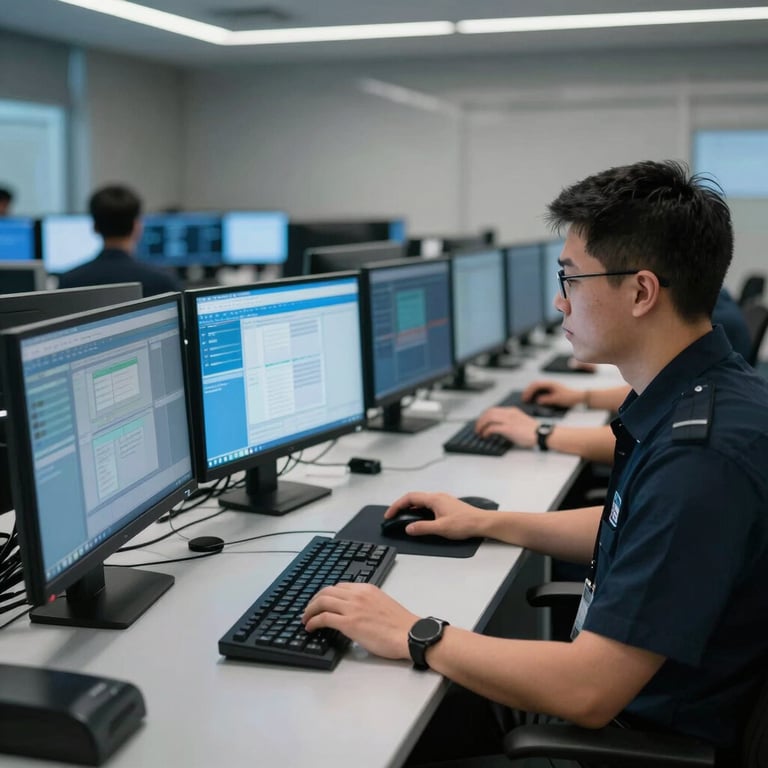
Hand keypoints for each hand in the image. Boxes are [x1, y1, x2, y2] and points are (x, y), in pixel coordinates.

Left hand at [302, 583, 417, 659]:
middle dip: (314, 600)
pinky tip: (310, 627)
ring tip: (306, 618)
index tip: (321, 602)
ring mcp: (352, 608)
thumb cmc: (401, 625)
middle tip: (309, 609)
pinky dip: (313, 621)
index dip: (326, 594)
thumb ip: (367, 603)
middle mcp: (358, 594)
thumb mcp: (382, 604)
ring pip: (322, 601)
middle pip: (327, 591)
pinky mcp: (349, 623)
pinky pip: (323, 618)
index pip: (339, 586)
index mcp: (366, 588)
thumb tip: (355, 611)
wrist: (409, 634)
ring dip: (310, 610)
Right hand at [384, 491, 488, 539]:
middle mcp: (437, 497)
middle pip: (414, 498)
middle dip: (401, 507)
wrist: (482, 523)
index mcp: (434, 499)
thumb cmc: (465, 523)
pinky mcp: (446, 506)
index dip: (396, 506)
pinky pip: (428, 505)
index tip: (389, 515)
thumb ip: (422, 528)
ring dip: (410, 509)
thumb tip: (409, 528)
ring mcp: (442, 501)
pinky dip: (419, 511)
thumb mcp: (441, 528)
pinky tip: (420, 520)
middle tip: (393, 517)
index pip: (409, 498)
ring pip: (421, 502)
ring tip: (403, 519)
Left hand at [475, 406, 537, 447]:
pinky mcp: (509, 429)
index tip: (481, 422)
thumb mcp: (519, 421)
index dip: (484, 416)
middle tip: (477, 428)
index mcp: (512, 411)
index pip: (493, 410)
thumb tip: (498, 427)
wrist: (541, 434)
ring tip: (479, 432)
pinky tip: (485, 435)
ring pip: (489, 418)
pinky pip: (493, 427)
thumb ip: (509, 421)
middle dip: (480, 420)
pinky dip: (486, 431)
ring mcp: (509, 420)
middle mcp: (509, 414)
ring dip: (481, 425)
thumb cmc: (532, 431)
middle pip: (489, 412)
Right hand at [522, 380, 585, 407]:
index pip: (536, 385)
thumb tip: (538, 400)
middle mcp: (550, 384)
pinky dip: (536, 395)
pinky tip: (534, 400)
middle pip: (535, 385)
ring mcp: (550, 387)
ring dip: (531, 393)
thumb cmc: (570, 397)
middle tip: (524, 399)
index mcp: (550, 384)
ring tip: (527, 400)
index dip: (529, 391)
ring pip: (537, 388)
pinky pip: (541, 391)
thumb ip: (547, 399)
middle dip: (528, 391)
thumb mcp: (557, 399)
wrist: (579, 397)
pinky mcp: (551, 391)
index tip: (526, 397)